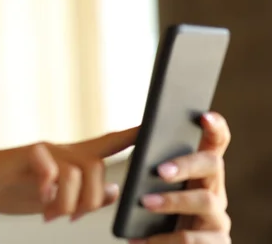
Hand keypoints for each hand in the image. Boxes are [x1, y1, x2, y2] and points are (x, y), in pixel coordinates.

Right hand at [0, 127, 137, 221]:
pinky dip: (50, 188)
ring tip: (51, 212)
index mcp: (69, 159)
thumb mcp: (53, 199)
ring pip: (77, 171)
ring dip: (69, 200)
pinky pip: (50, 169)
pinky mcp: (25, 155)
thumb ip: (83, 194)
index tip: (154, 128)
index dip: (132, 136)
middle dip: (90, 198)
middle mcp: (60, 150)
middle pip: (97, 166)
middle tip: (68, 215)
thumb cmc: (10, 188)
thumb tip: (115, 190)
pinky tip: (41, 198)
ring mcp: (43, 151)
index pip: (106, 143)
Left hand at [133, 112, 231, 243]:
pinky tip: (141, 239)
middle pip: (211, 165)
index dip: (215, 128)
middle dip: (186, 164)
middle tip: (159, 170)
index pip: (215, 144)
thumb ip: (147, 170)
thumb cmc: (155, 216)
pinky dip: (165, 239)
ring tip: (145, 203)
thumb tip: (129, 149)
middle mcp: (214, 191)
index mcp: (200, 173)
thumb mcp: (151, 189)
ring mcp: (218, 218)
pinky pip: (193, 240)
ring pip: (204, 202)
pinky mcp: (215, 243)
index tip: (203, 116)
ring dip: (172, 201)